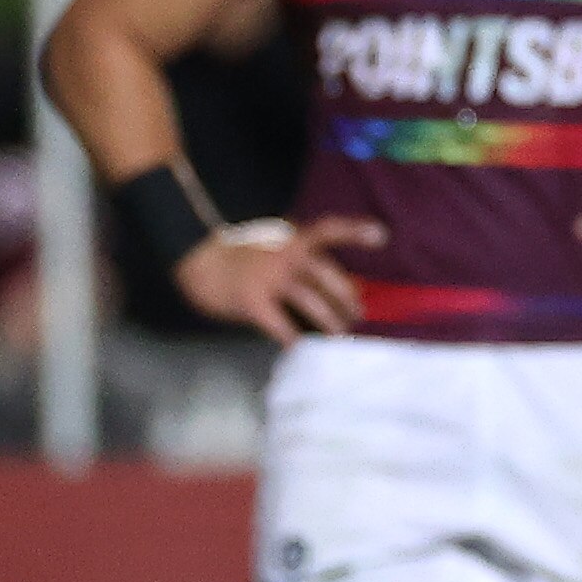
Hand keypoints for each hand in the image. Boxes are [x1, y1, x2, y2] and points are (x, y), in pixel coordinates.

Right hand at [174, 216, 382, 341]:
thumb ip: (301, 259)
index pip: (328, 229)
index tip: (382, 235)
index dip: (355, 231)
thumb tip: (337, 287)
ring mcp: (269, 278)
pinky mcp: (254, 302)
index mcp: (292, 239)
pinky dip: (296, 341)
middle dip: (347, 298)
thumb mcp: (273, 246)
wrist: (199, 264)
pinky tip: (303, 352)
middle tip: (357, 315)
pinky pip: (283, 327)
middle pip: (328, 276)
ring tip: (340, 337)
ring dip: (331, 323)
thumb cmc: (243, 259)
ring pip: (312, 303)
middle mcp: (285, 255)